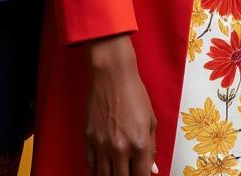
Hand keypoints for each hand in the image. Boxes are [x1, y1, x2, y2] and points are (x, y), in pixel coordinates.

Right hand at [86, 34, 157, 175]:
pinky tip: (103, 167)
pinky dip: (97, 170)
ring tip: (117, 171)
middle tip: (129, 171)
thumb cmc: (135, 94)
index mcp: (139, 144)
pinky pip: (90, 166)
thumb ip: (151, 148)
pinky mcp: (88, 140)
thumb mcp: (150, 120)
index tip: (142, 175)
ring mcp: (102, 145)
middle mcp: (120, 149)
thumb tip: (153, 170)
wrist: (112, 76)